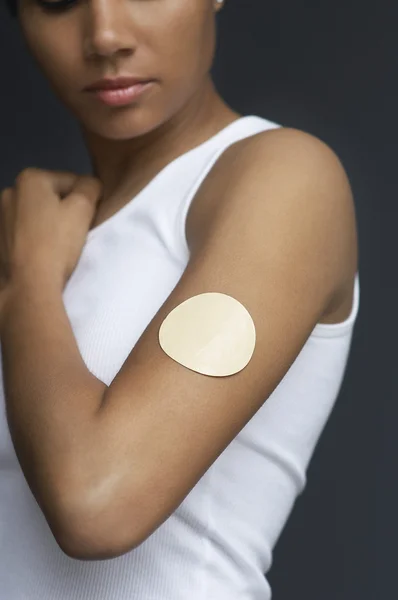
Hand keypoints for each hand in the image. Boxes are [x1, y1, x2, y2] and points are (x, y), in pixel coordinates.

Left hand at [0, 168, 102, 293]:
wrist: (30, 285)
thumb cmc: (57, 243)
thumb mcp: (83, 208)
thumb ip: (91, 187)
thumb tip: (90, 185)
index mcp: (30, 179)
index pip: (73, 181)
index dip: (87, 200)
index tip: (89, 221)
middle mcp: (9, 192)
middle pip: (53, 197)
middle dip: (66, 211)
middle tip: (77, 233)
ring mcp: (1, 217)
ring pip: (40, 215)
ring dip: (52, 225)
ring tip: (61, 246)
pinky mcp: (0, 240)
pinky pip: (28, 232)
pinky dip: (38, 238)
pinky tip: (45, 254)